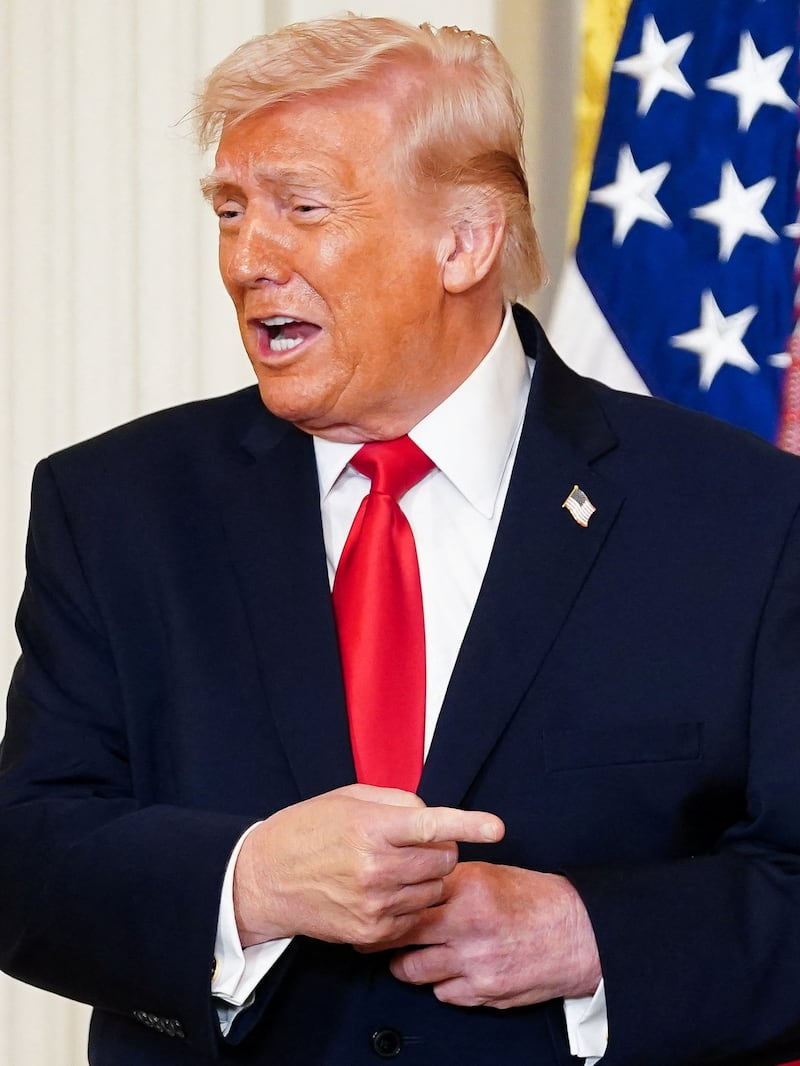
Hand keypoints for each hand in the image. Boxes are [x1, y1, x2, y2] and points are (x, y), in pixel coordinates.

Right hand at [233, 784, 504, 948]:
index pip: (432, 825)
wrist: (266, 878)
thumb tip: (431, 818)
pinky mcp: (371, 931)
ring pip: (435, 890)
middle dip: (440, 849)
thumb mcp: (349, 799)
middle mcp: (376, 867)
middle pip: (442, 860)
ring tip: (395, 867)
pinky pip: (416, 916)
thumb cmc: (308, 829)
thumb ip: (397, 803)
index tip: (496, 828)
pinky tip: (385, 890)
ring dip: (427, 877)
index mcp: (371, 828)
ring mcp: (375, 903)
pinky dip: (412, 902)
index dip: (469, 824)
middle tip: (413, 844)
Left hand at [386, 862, 601, 1007]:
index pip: (409, 893)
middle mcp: (467, 925)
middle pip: (402, 934)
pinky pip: (442, 993)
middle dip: (385, 935)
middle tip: (376, 933)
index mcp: (468, 888)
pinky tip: (446, 970)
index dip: (390, 899)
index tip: (380, 901)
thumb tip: (413, 884)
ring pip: (413, 970)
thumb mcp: (490, 873)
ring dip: (407, 964)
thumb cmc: (537, 900)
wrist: (579, 934)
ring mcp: (474, 963)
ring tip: (408, 955)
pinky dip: (440, 984)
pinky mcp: (484, 993)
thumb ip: (451, 881)